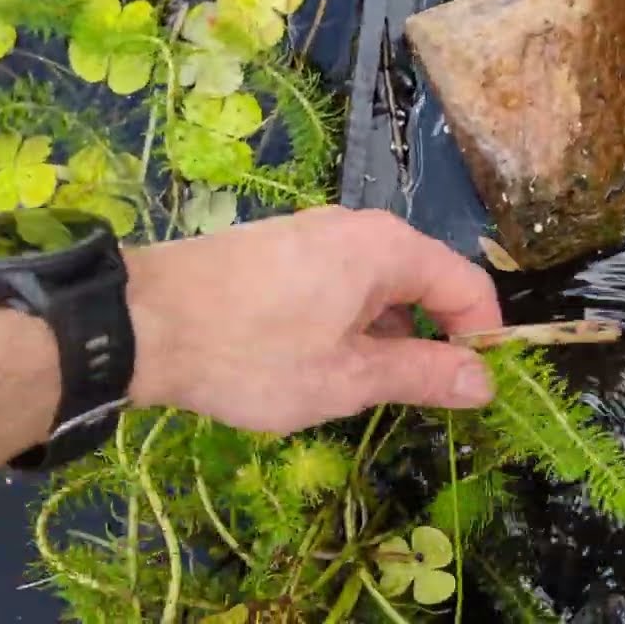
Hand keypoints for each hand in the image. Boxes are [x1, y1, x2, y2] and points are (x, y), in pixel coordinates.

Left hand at [124, 206, 502, 434]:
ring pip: (378, 285)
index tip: (470, 391)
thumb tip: (485, 381)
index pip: (468, 286)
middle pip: (425, 281)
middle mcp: (358, 227)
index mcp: (388, 248)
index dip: (481, 339)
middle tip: (408, 396)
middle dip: (430, 339)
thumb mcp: (348, 377)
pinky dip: (347, 321)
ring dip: (385, 334)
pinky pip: (339, 282)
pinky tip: (312, 360)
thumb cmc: (254, 353)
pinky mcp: (278, 248)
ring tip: (352, 385)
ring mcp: (313, 232)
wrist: (139, 322)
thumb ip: (423, 375)